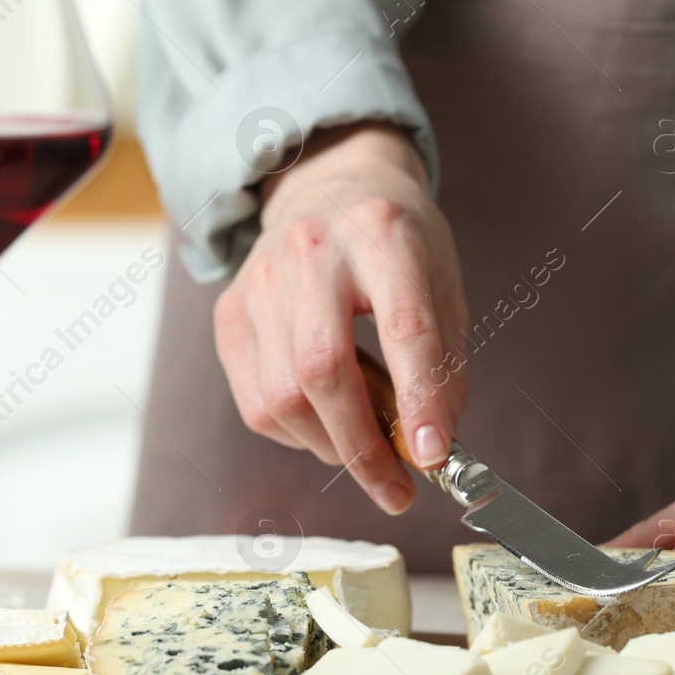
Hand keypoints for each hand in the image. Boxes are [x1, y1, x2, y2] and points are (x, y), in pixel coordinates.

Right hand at [214, 121, 468, 513]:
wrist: (328, 185)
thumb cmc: (395, 242)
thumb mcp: (442, 282)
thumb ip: (444, 361)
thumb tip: (435, 444)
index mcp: (383, 234)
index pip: (403, 327)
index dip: (419, 399)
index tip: (434, 456)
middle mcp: (311, 250)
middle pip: (323, 371)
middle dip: (363, 448)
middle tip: (397, 489)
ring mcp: (259, 280)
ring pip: (281, 398)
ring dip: (329, 447)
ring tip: (364, 445)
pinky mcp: (229, 312)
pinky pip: (254, 403)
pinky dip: (295, 433)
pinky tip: (325, 420)